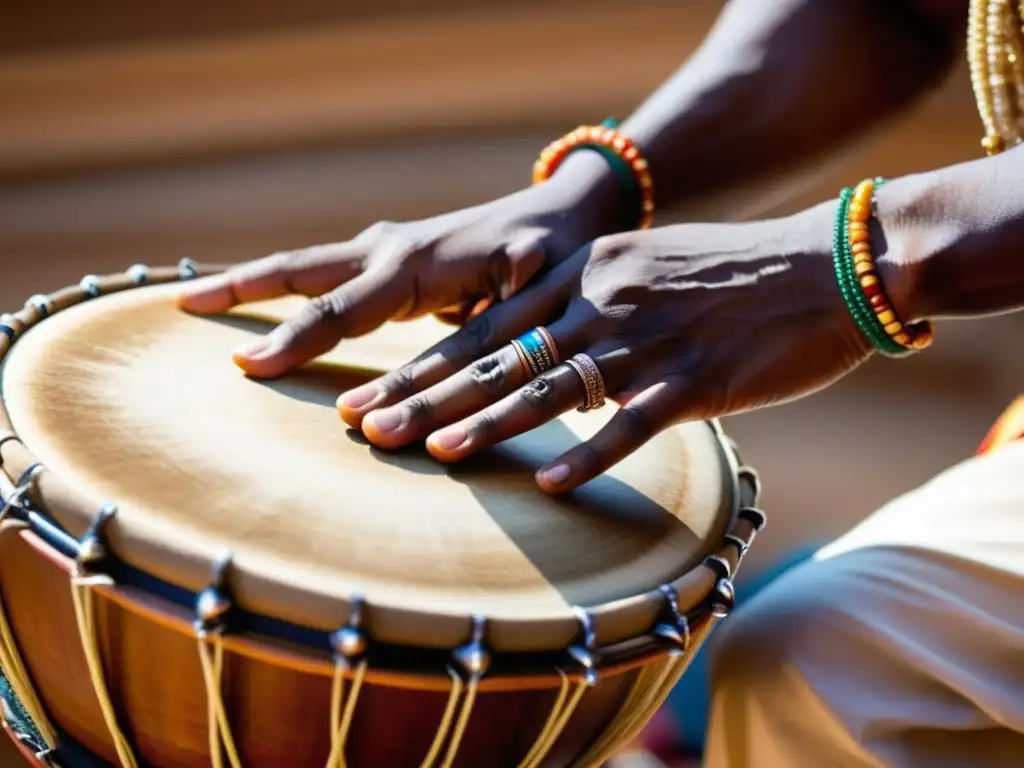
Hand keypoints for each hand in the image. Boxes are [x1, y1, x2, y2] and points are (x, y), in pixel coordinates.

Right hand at [176, 153, 619, 377]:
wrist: (557, 220)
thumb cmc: (551, 253)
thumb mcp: (540, 273)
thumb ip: (516, 287)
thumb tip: (506, 289)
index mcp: (415, 262)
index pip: (341, 306)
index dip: (296, 337)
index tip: (250, 363)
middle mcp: (388, 253)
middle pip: (303, 271)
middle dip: (244, 289)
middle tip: (185, 305)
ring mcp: (384, 257)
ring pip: (304, 267)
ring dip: (251, 283)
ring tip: (194, 299)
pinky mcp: (388, 268)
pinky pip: (324, 279)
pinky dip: (283, 287)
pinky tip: (254, 308)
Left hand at [342, 202, 871, 492]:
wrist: (827, 264)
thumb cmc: (732, 272)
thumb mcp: (643, 266)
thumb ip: (586, 301)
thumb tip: (538, 352)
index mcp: (585, 272)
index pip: (484, 326)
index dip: (421, 366)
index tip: (368, 396)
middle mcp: (603, 301)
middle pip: (497, 357)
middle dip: (424, 397)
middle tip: (363, 428)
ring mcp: (647, 341)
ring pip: (550, 389)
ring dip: (487, 423)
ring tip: (431, 451)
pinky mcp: (696, 380)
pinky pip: (634, 424)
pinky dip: (592, 455)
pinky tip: (551, 484)